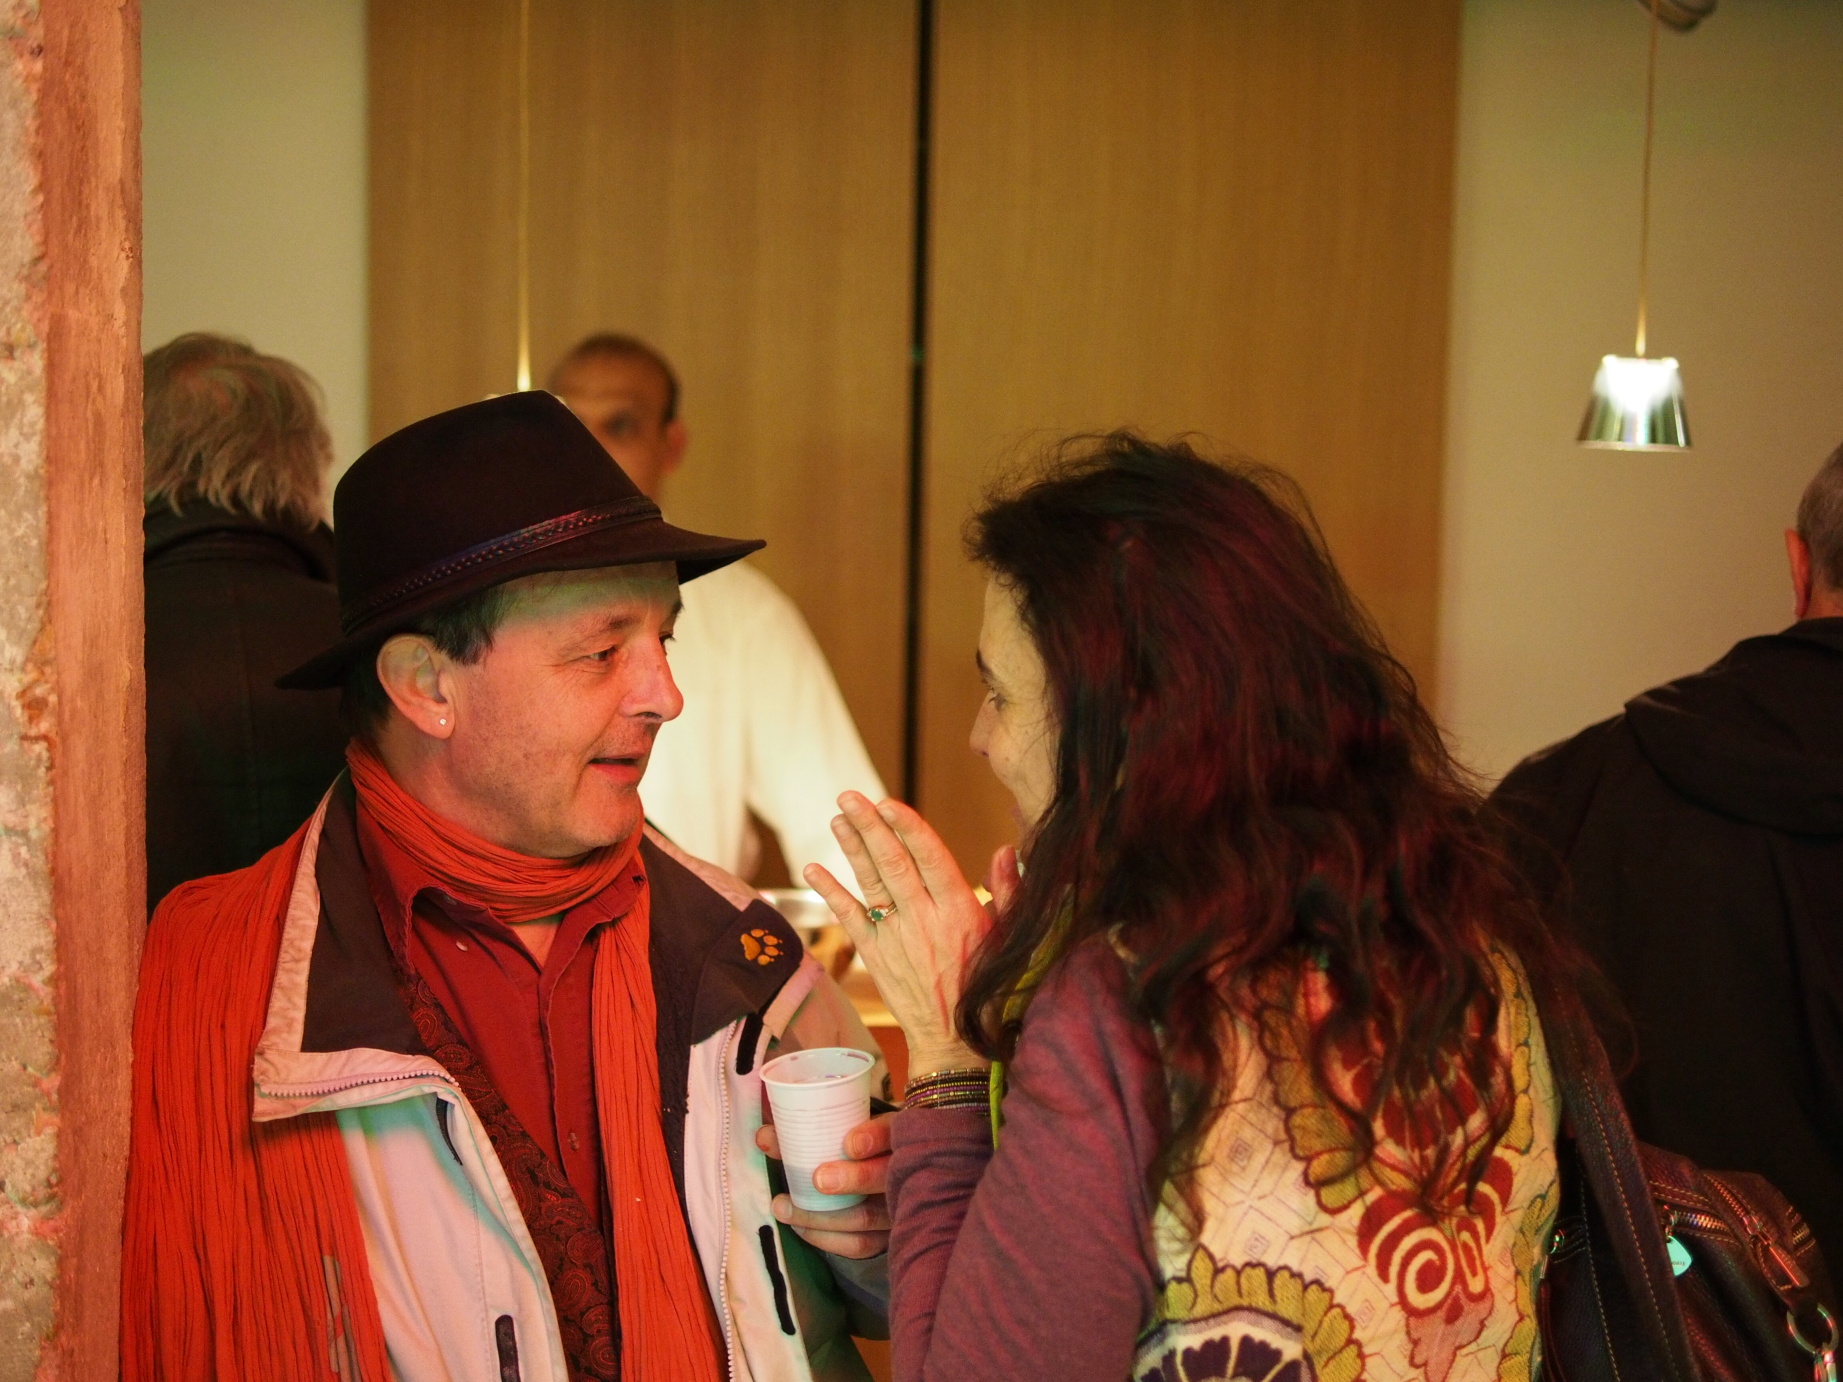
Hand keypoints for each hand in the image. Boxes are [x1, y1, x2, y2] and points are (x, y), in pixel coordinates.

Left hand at [757, 1112, 892, 1257]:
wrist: (884, 1177)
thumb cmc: (855, 1147)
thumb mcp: (843, 1131)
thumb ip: (809, 1132)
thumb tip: (763, 1136)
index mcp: (897, 1134)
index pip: (894, 1131)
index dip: (875, 1137)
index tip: (850, 1144)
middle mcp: (905, 1172)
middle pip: (886, 1177)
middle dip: (854, 1179)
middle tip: (818, 1179)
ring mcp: (900, 1208)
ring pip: (867, 1217)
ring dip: (822, 1215)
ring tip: (784, 1206)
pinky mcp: (887, 1236)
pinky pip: (859, 1244)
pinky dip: (826, 1238)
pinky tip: (800, 1228)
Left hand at [804, 792, 1020, 1074]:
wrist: (957, 1043)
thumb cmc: (992, 988)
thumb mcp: (1012, 939)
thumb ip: (1009, 891)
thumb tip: (1006, 850)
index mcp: (959, 911)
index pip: (929, 857)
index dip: (907, 827)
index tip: (889, 802)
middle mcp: (924, 920)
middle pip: (892, 864)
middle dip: (870, 827)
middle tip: (850, 796)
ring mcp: (895, 938)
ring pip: (870, 884)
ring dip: (851, 848)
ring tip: (837, 817)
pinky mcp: (876, 956)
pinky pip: (849, 918)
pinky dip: (830, 892)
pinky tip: (813, 869)